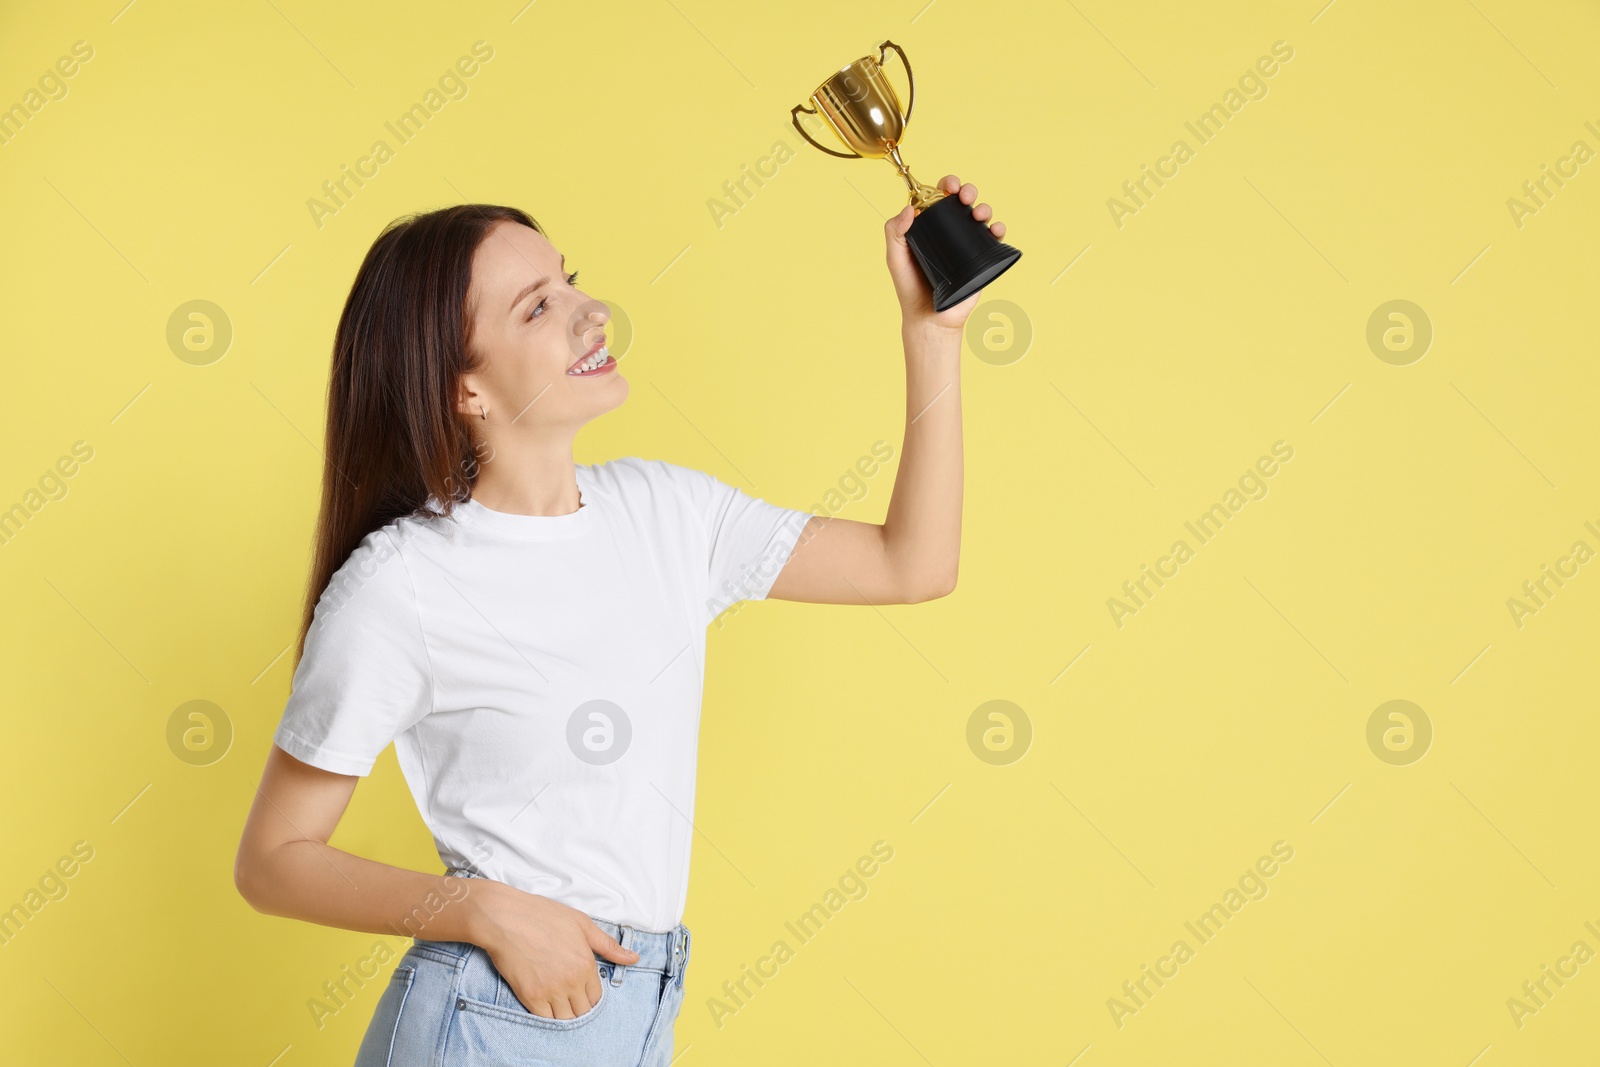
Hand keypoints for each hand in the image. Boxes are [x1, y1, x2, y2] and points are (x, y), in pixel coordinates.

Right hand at [467, 879, 639, 1018]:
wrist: (505, 918)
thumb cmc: (543, 916)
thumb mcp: (582, 924)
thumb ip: (609, 946)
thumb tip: (634, 958)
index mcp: (586, 964)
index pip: (597, 997)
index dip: (590, 995)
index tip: (581, 989)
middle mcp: (571, 981)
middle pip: (583, 1011)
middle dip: (579, 1006)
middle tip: (569, 996)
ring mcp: (550, 991)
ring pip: (566, 1019)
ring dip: (564, 1013)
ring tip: (557, 1001)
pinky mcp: (530, 997)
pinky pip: (545, 1020)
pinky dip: (547, 1016)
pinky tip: (544, 1005)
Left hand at [885, 174, 1005, 331]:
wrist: (929, 317)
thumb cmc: (910, 288)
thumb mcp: (896, 258)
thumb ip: (894, 233)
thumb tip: (908, 209)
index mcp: (930, 226)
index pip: (939, 197)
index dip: (946, 185)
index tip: (949, 186)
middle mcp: (950, 231)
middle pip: (963, 202)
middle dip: (968, 191)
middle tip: (965, 197)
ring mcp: (967, 244)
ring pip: (980, 216)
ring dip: (984, 207)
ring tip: (979, 215)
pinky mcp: (981, 259)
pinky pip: (994, 239)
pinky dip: (998, 229)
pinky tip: (995, 230)